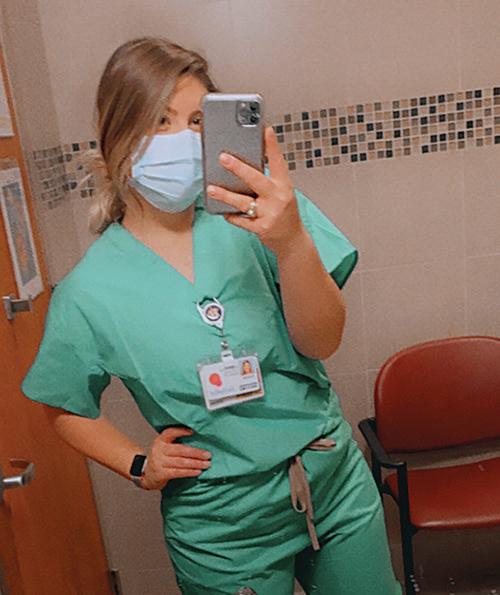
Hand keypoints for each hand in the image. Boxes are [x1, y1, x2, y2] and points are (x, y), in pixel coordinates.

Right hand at [139, 426, 210, 490]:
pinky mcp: (161, 474)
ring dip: (196, 463)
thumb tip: (198, 439)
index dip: (181, 431)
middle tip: (208, 455)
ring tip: (206, 464)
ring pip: (181, 462)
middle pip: (180, 450)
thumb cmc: (161, 458)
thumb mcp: (164, 447)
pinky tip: (197, 471)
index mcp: (160, 440)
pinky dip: (189, 472)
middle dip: (196, 452)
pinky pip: (178, 472)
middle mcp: (159, 450)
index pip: (170, 432)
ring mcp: (159, 462)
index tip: (193, 431)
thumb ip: (176, 442)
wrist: (146, 474)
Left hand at [205, 126, 305, 257]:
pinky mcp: (262, 228)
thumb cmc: (284, 214)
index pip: (279, 162)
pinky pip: (241, 220)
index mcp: (284, 186)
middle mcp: (278, 197)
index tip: (266, 130)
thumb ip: (267, 182)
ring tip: (211, 189)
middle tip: (223, 158)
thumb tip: (241, 169)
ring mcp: (270, 213)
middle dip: (238, 168)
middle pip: (256, 179)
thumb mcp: (281, 194)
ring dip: (225, 195)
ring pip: (243, 202)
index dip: (272, 146)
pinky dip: (231, 216)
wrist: (292, 240)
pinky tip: (224, 212)